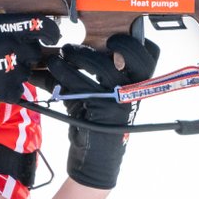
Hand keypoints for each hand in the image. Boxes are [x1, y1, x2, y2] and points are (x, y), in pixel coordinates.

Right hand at [0, 12, 59, 108]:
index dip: (51, 31)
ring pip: (28, 70)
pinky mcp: (6, 90)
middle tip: (12, 52)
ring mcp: (11, 71)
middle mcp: (12, 47)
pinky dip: (12, 86)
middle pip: (36, 50)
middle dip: (27, 50)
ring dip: (19, 68)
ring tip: (0, 67)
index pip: (42, 26)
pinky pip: (20, 88)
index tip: (51, 35)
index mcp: (4, 27)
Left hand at [43, 34, 160, 189]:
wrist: (96, 158)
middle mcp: (132, 92)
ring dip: (76, 57)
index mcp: (137, 86)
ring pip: (102, 67)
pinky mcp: (100, 111)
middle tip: (73, 49)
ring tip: (58, 57)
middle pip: (126, 56)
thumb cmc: (98, 124)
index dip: (133, 43)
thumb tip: (66, 51)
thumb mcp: (100, 96)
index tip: (113, 40)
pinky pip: (79, 85)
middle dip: (95, 47)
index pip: (148, 56)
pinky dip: (61, 75)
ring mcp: (118, 101)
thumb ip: (91, 74)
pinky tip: (50, 73)